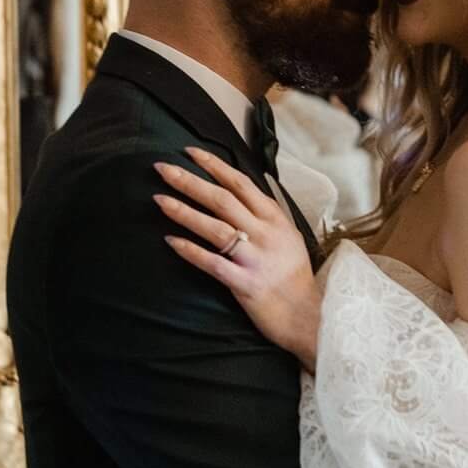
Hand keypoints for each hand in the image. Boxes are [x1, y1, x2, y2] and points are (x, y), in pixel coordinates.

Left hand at [155, 148, 321, 363]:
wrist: (307, 315)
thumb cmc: (294, 275)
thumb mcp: (288, 235)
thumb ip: (264, 214)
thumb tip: (241, 188)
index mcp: (275, 218)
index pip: (240, 183)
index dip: (213, 165)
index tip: (189, 152)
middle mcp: (265, 233)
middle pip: (222, 200)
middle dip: (190, 181)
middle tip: (163, 169)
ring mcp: (255, 258)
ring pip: (215, 228)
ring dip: (184, 212)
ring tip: (159, 200)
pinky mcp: (244, 283)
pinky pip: (212, 263)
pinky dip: (190, 251)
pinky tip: (171, 241)